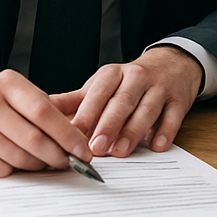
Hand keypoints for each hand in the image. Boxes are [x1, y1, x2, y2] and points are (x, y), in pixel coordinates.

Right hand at [0, 69, 92, 177]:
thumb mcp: (16, 91)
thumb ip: (45, 108)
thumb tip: (79, 138)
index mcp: (6, 82)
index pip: (43, 113)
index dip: (67, 135)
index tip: (84, 150)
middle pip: (32, 138)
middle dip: (57, 155)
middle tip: (71, 163)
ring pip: (15, 157)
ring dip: (37, 166)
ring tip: (47, 164)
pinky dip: (14, 170)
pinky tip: (20, 165)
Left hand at [50, 45, 202, 158]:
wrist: (172, 64)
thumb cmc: (129, 82)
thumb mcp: (102, 85)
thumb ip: (74, 101)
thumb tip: (38, 111)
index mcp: (113, 74)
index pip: (98, 92)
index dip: (87, 114)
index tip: (74, 135)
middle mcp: (136, 77)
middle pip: (122, 101)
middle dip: (108, 125)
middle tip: (95, 148)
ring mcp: (160, 87)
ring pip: (146, 108)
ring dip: (133, 130)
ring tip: (121, 152)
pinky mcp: (179, 99)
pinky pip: (173, 115)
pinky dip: (166, 131)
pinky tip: (157, 145)